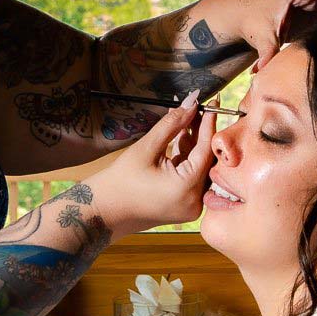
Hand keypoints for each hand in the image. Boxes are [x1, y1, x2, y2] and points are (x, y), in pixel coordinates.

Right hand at [90, 94, 217, 237]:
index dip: (208, 125)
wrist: (104, 211)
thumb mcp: (147, 148)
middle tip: (197, 109)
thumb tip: (190, 104)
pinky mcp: (184, 206)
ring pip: (199, 167)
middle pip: (205, 159)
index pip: (206, 150)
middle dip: (200, 133)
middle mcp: (195, 202)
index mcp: (187, 189)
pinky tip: (180, 137)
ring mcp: (190, 206)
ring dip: (193, 144)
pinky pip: (191, 177)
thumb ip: (172, 125)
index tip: (212, 105)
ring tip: (185, 119)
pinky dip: (186, 158)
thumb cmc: (120, 182)